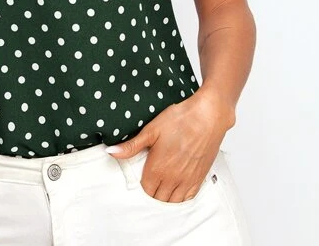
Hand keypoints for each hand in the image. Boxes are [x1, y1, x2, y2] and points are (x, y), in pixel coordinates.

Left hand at [105, 88, 232, 202]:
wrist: (207, 116)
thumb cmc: (180, 120)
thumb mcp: (151, 130)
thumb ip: (131, 146)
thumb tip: (112, 152)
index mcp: (158, 168)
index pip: (145, 190)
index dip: (141, 185)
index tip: (141, 176)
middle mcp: (172, 179)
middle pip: (158, 198)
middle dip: (153, 192)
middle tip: (150, 181)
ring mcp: (187, 180)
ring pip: (173, 201)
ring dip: (166, 197)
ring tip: (162, 186)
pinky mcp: (200, 178)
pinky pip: (188, 198)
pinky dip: (181, 197)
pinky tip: (177, 189)